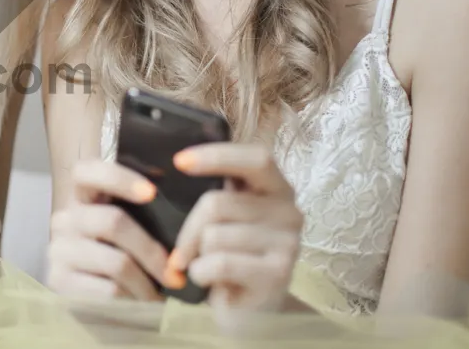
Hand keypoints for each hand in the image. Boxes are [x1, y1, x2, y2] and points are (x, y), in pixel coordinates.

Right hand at [46, 159, 170, 301]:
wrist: (102, 315)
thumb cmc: (127, 269)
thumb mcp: (132, 237)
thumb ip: (144, 214)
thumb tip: (171, 191)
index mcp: (83, 200)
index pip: (86, 172)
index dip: (118, 177)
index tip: (152, 192)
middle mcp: (65, 220)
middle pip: (112, 221)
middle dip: (151, 251)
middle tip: (176, 274)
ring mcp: (59, 250)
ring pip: (117, 261)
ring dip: (146, 284)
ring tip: (160, 297)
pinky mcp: (59, 282)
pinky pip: (109, 290)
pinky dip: (133, 302)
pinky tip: (140, 308)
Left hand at [168, 143, 303, 313]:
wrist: (249, 313)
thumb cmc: (229, 257)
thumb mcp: (224, 218)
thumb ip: (216, 189)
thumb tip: (178, 161)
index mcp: (277, 189)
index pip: (255, 158)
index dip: (217, 155)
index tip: (179, 161)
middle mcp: (290, 212)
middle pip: (218, 202)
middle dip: (189, 228)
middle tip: (180, 250)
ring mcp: (288, 244)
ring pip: (215, 235)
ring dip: (196, 255)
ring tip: (205, 266)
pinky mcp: (278, 274)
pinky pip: (220, 263)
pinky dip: (201, 273)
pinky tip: (207, 280)